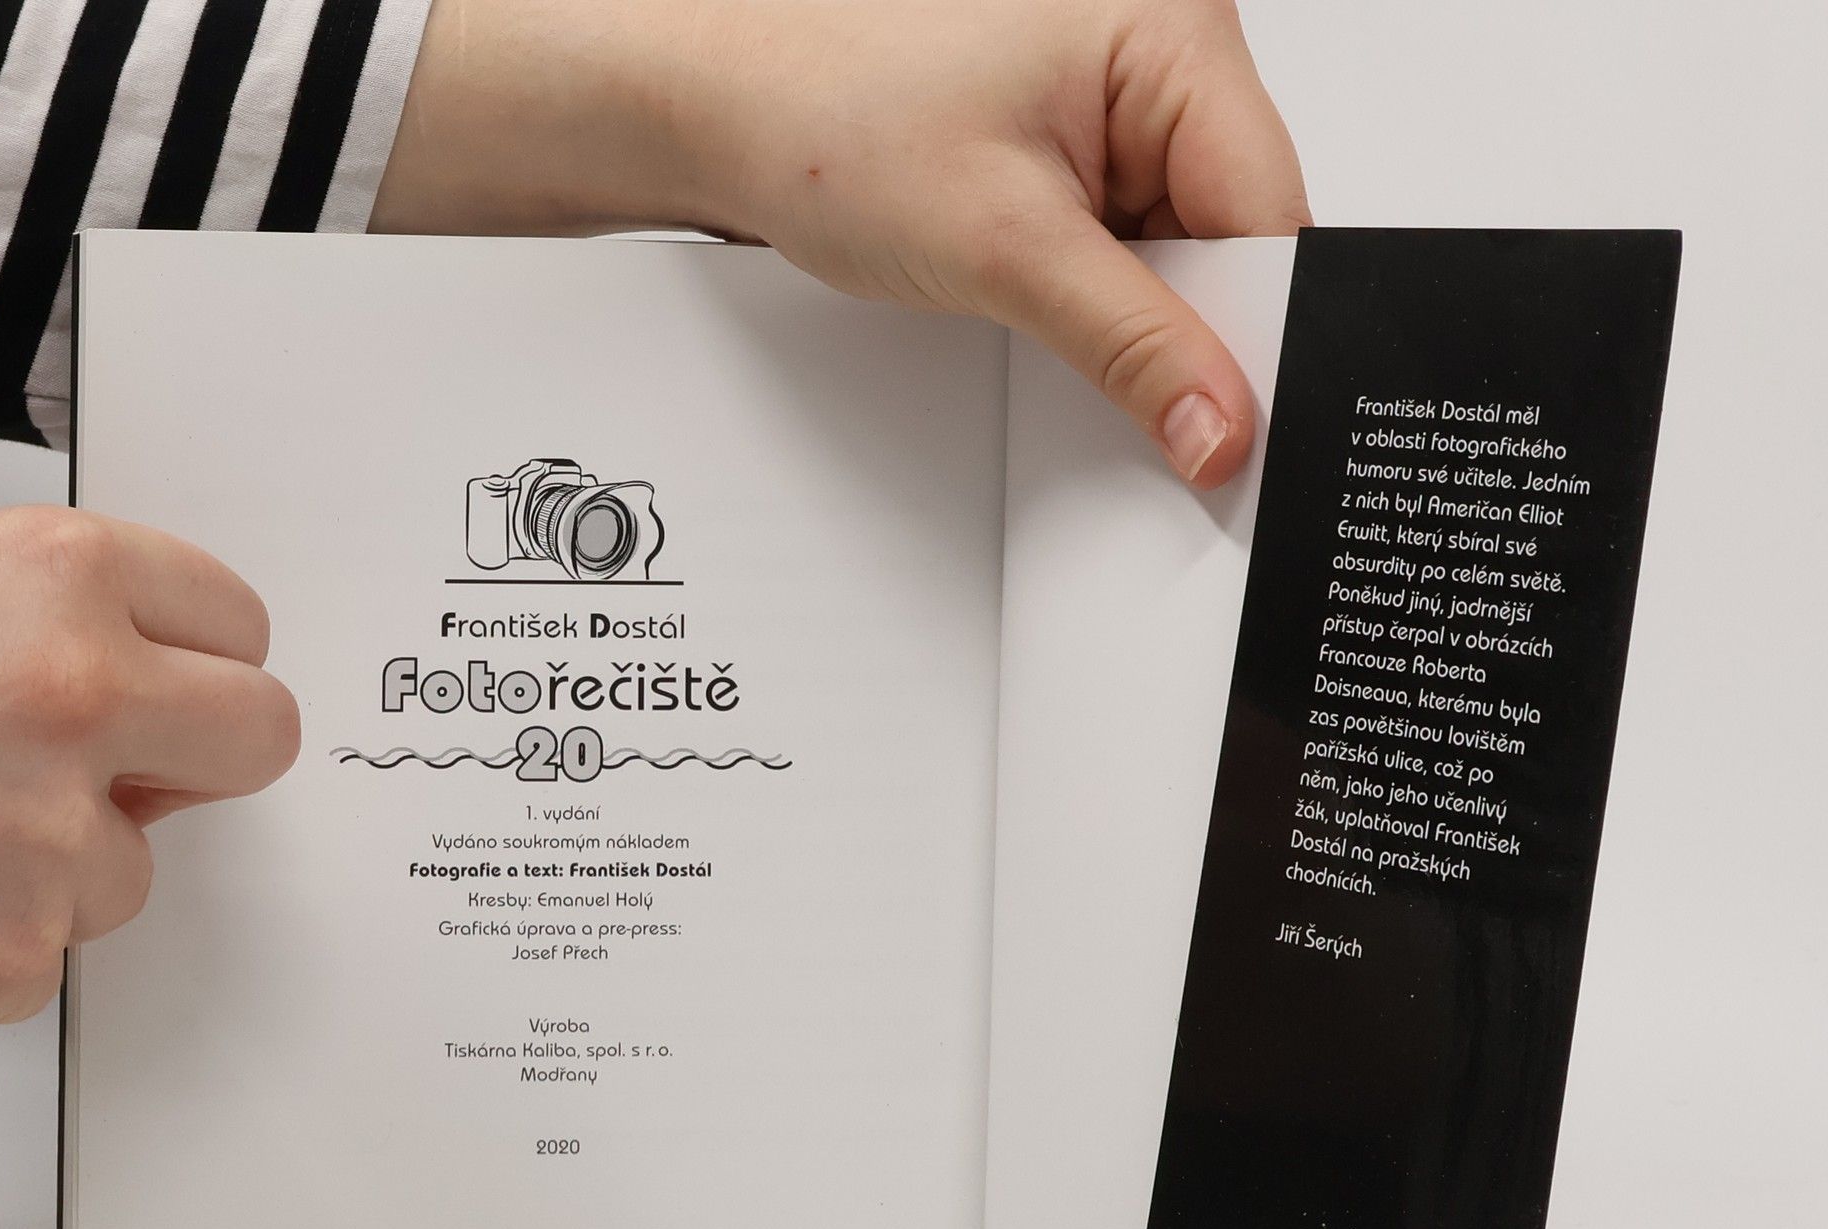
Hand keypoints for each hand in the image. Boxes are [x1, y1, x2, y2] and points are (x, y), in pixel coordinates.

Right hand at [0, 508, 298, 1030]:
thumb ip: (61, 627)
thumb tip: (167, 690)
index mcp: (56, 575)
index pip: (238, 621)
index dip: (195, 659)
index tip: (163, 679)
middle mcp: (70, 690)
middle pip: (260, 736)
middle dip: (198, 759)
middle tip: (118, 770)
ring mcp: (46, 830)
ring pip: (133, 872)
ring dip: (55, 870)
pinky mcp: (10, 950)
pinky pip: (46, 961)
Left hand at [374, 0, 1307, 485]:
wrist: (717, 104)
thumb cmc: (826, 117)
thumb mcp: (1004, 251)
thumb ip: (1132, 348)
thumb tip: (1221, 426)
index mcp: (1174, 33)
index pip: (1274, 210)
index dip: (1254, 327)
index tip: (1228, 419)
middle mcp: (1158, 48)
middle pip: (1233, 228)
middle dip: (1184, 317)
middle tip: (1111, 366)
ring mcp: (1114, 92)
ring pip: (1177, 243)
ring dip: (1128, 306)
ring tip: (1037, 299)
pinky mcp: (1072, 135)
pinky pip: (1124, 235)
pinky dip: (1092, 289)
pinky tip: (1035, 294)